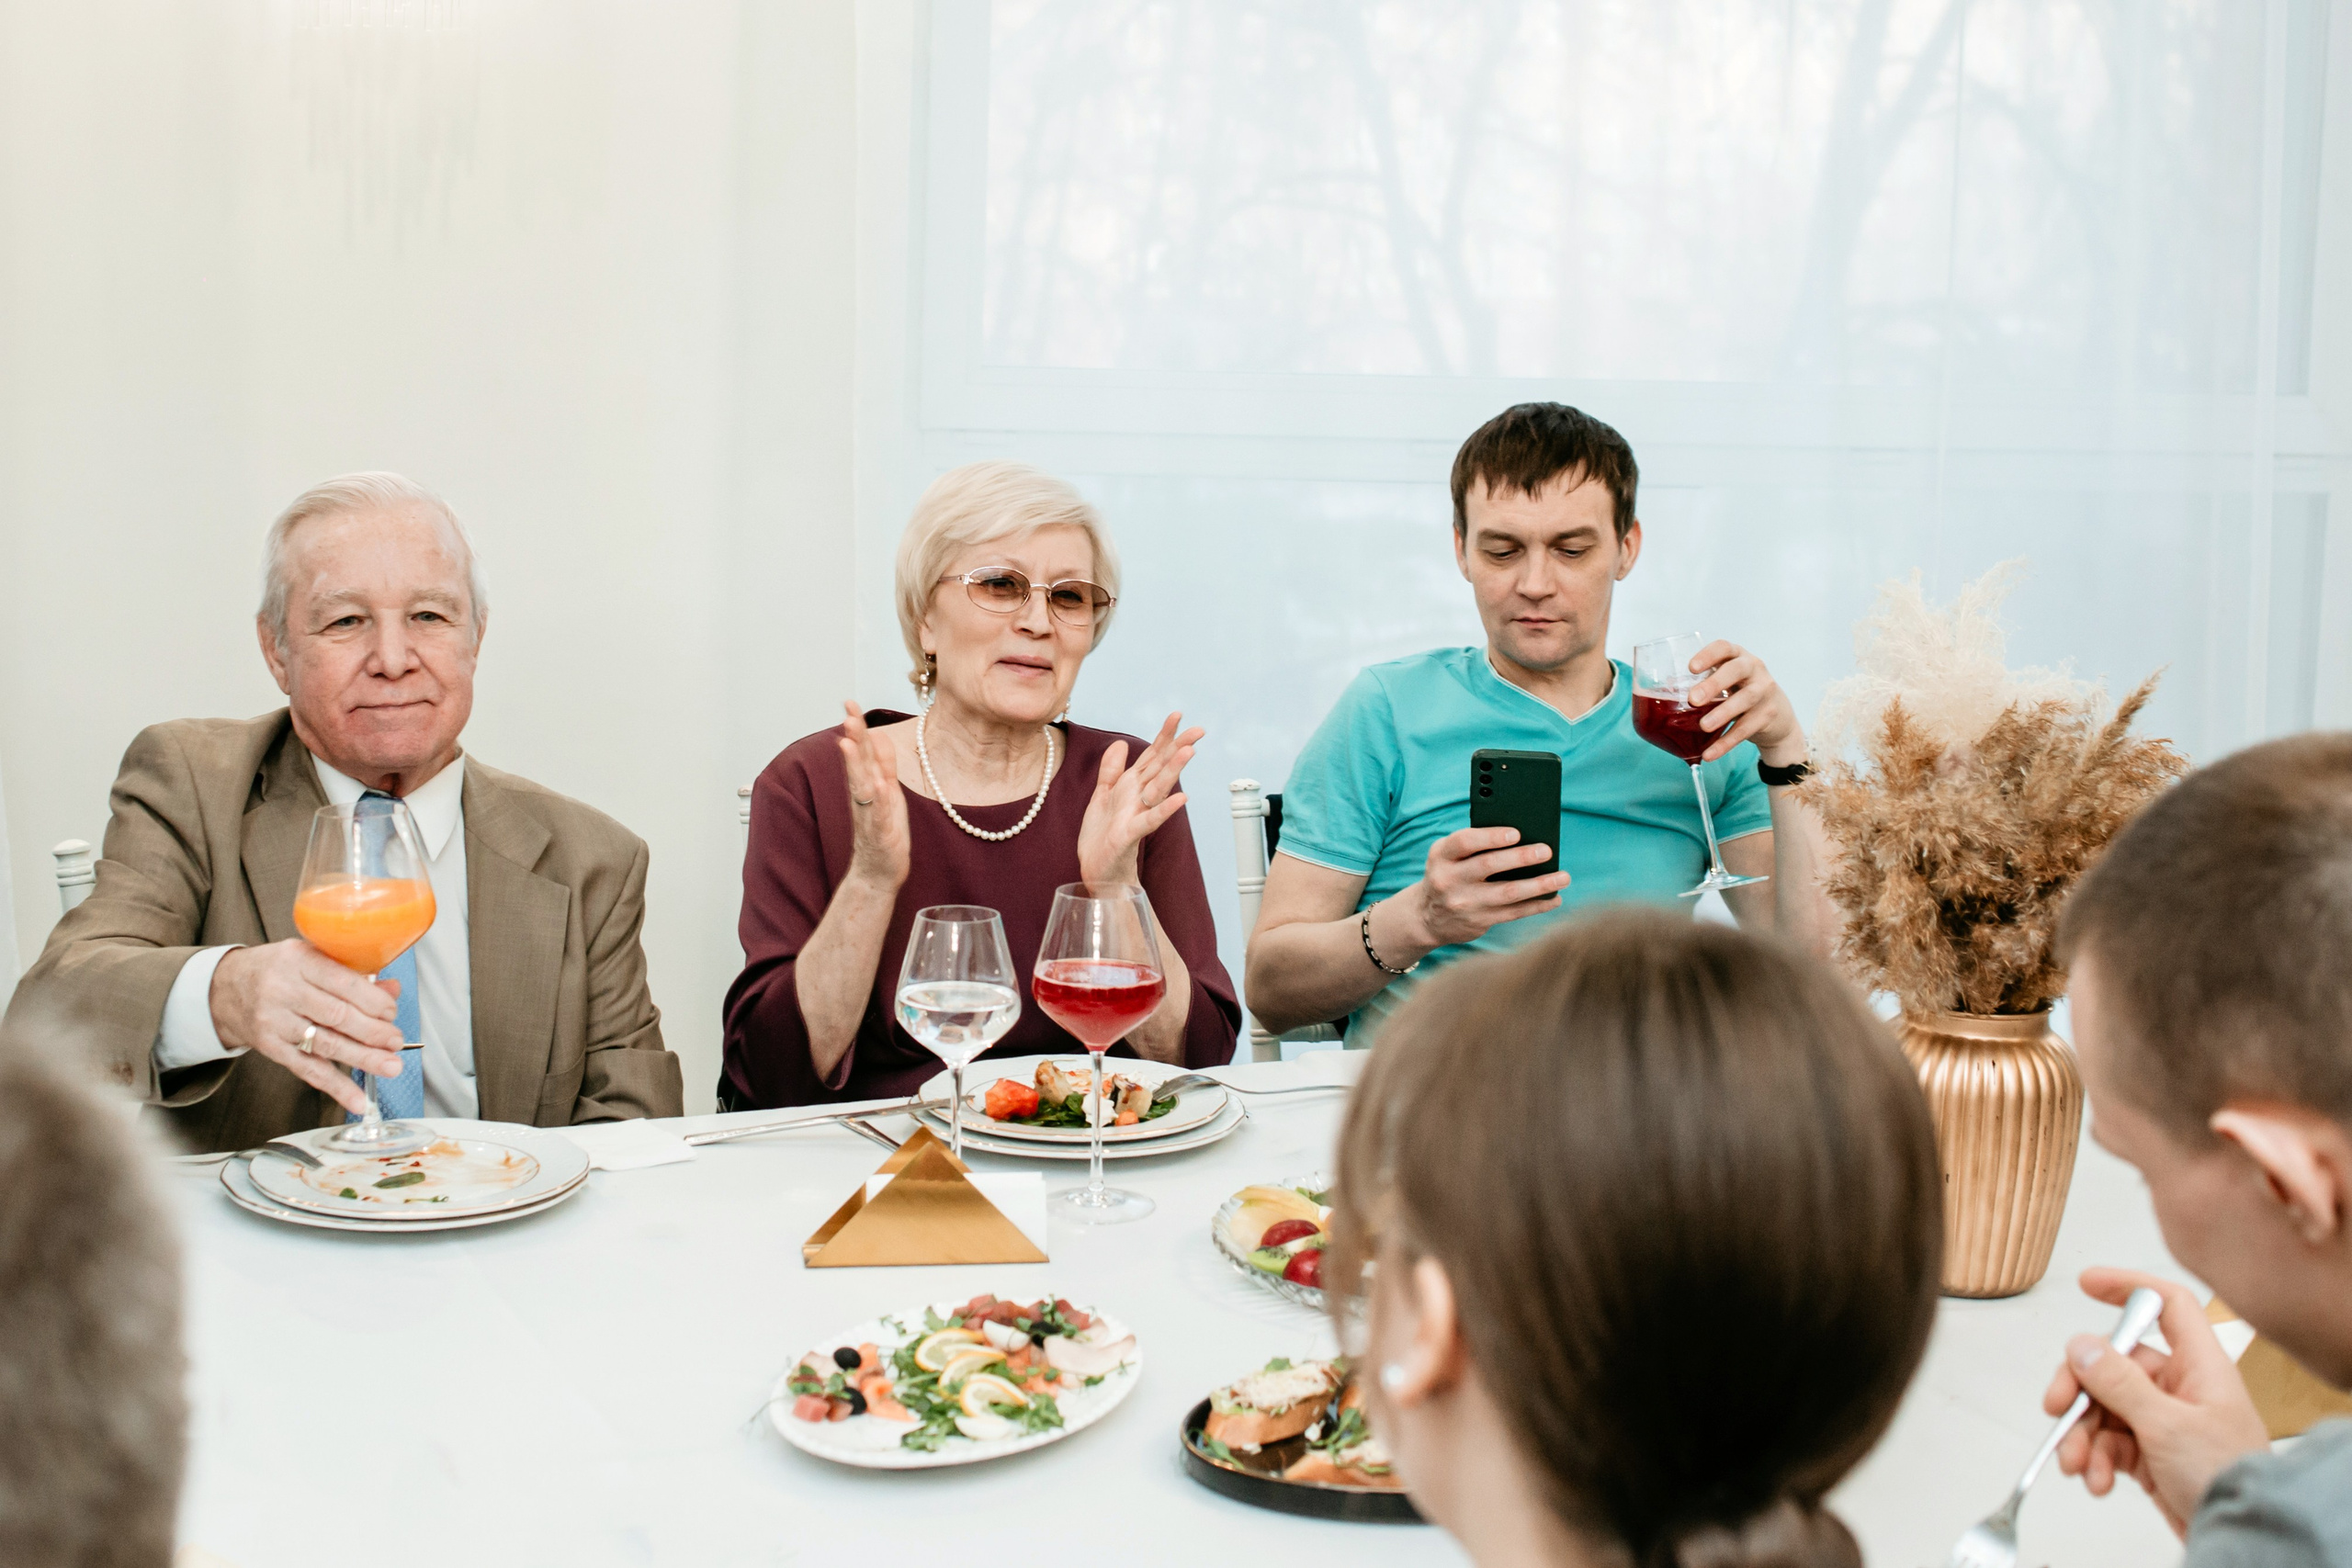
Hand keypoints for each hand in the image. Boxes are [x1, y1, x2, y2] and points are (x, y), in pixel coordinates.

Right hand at [208, 940, 407, 1115]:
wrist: (223, 988)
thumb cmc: (277, 970)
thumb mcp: (310, 957)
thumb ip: (352, 973)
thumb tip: (392, 990)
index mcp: (299, 959)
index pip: (342, 982)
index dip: (372, 1001)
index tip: (391, 1012)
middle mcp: (283, 990)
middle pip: (336, 1015)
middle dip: (373, 1032)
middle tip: (397, 1042)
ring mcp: (274, 1021)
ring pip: (325, 1044)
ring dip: (363, 1059)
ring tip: (390, 1066)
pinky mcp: (270, 1047)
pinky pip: (307, 1069)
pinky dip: (336, 1086)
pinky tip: (357, 1099)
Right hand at [837, 701, 910, 892]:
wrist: (879, 872)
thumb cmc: (884, 831)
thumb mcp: (889, 792)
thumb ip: (884, 765)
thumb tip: (880, 736)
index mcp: (868, 786)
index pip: (860, 752)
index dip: (855, 728)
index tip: (849, 703)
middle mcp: (865, 798)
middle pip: (857, 764)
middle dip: (852, 738)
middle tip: (847, 714)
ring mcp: (870, 815)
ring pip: (862, 786)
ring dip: (856, 765)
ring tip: (849, 743)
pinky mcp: (880, 834)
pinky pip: (878, 815)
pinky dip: (878, 801)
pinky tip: (879, 786)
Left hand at [1078, 712, 1202, 885]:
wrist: (1098, 871)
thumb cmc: (1102, 837)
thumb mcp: (1102, 796)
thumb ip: (1111, 770)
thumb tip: (1120, 743)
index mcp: (1131, 787)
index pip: (1152, 756)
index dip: (1164, 735)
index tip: (1177, 714)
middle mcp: (1139, 798)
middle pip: (1160, 768)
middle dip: (1177, 748)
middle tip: (1199, 730)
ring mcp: (1137, 815)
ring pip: (1158, 788)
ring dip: (1174, 771)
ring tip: (1189, 752)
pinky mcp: (1129, 834)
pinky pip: (1150, 820)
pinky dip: (1165, 809)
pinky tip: (1182, 798)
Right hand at [1403, 827, 1570, 949]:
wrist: (1427, 916)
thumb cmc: (1450, 874)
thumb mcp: (1449, 857)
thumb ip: (1475, 846)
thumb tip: (1525, 837)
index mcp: (1441, 856)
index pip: (1464, 842)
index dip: (1490, 837)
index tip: (1516, 833)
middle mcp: (1449, 880)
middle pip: (1488, 865)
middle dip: (1521, 857)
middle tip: (1547, 851)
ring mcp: (1464, 904)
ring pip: (1507, 893)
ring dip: (1539, 885)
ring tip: (1563, 876)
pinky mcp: (1479, 922)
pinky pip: (1514, 913)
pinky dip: (1537, 905)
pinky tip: (1555, 898)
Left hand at [1686, 640, 1806, 767]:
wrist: (1778, 716)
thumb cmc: (1740, 693)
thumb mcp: (1726, 683)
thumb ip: (1701, 685)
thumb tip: (1663, 696)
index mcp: (1738, 656)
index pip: (1724, 648)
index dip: (1708, 655)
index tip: (1691, 668)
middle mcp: (1754, 669)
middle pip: (1736, 670)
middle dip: (1714, 684)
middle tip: (1693, 699)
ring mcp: (1765, 691)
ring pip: (1745, 699)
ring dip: (1723, 713)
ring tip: (1703, 726)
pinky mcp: (1769, 714)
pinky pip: (1746, 728)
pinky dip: (1726, 742)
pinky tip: (1710, 753)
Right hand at [2043, 1268, 2269, 1537]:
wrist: (2242, 1534)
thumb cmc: (2227, 1477)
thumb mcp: (2168, 1425)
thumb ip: (2120, 1382)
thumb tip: (2082, 1345)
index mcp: (2198, 1365)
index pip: (2167, 1305)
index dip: (2129, 1285)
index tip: (2088, 1283)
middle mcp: (2180, 1386)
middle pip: (2114, 1364)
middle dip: (2080, 1389)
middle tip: (2058, 1408)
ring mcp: (2164, 1419)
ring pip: (2103, 1408)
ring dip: (2082, 1436)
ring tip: (2077, 1463)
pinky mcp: (2151, 1451)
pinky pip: (2108, 1442)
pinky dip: (2094, 1459)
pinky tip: (2096, 1479)